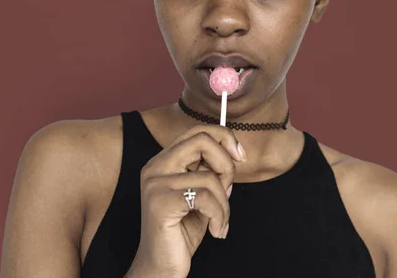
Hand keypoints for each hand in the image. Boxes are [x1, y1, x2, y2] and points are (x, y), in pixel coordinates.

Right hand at [126, 124, 245, 277]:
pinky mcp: (161, 203)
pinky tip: (216, 231)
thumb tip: (234, 154)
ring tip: (220, 222)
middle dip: (226, 165)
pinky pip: (205, 197)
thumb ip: (211, 173)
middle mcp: (155, 167)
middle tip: (227, 190)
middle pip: (202, 140)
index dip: (224, 137)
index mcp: (164, 161)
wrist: (161, 268)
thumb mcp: (201, 195)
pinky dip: (219, 215)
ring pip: (209, 177)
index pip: (197, 131)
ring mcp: (155, 184)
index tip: (241, 156)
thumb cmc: (181, 231)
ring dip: (224, 204)